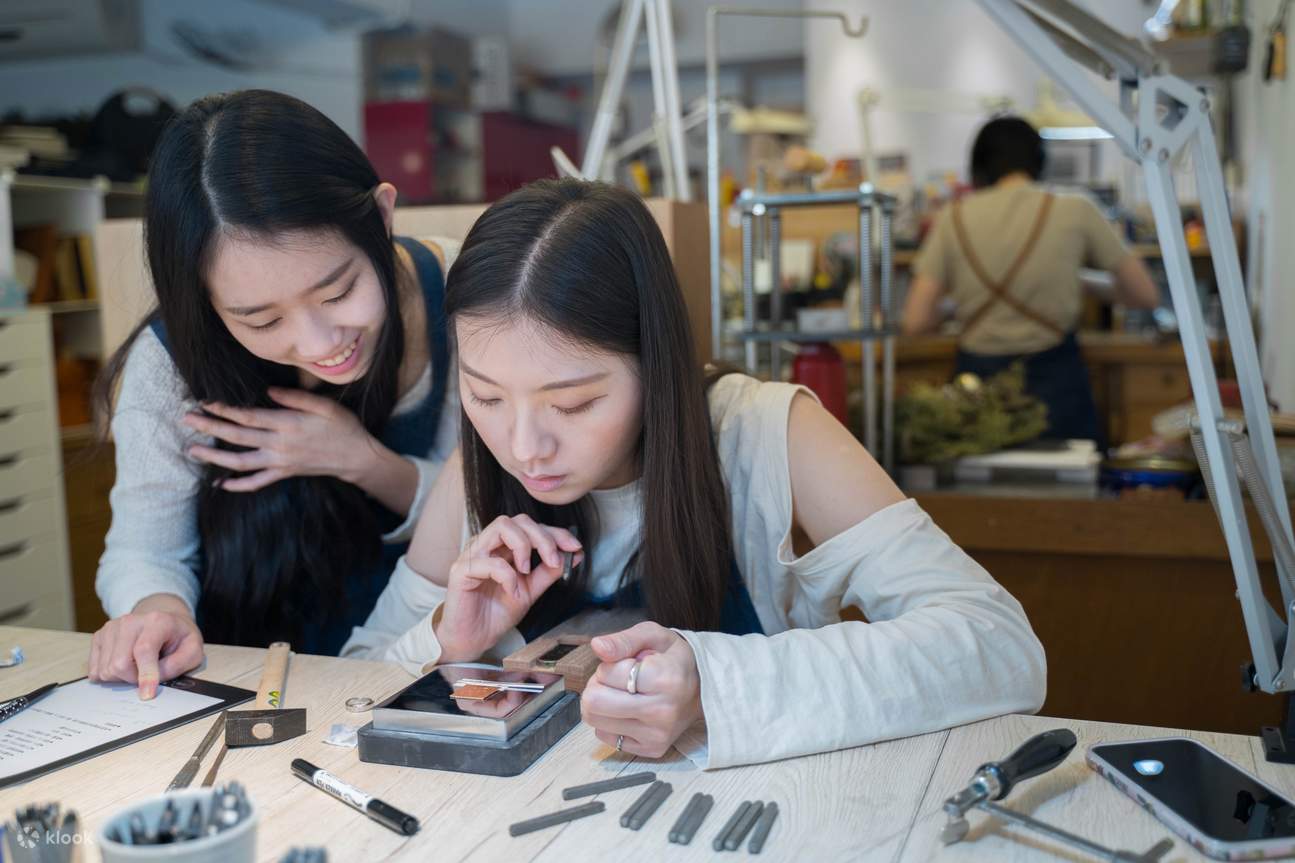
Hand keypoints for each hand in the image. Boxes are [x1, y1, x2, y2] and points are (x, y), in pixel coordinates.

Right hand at [87, 594, 204, 699]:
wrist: (164, 621)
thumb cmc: (179, 638)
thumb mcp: (193, 650)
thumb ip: (177, 665)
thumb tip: (153, 681)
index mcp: (157, 621)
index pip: (144, 650)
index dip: (146, 675)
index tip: (147, 694)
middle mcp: (130, 621)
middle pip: (119, 663)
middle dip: (133, 678)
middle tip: (148, 674)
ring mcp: (111, 628)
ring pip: (105, 669)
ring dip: (122, 677)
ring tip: (137, 666)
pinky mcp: (99, 636)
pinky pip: (95, 668)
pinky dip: (109, 674)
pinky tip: (124, 665)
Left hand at [181, 388, 379, 492]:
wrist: (357, 457)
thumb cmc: (343, 427)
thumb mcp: (324, 405)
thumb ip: (295, 397)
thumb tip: (268, 391)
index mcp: (288, 424)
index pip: (248, 416)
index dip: (224, 409)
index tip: (206, 402)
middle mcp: (279, 444)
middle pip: (237, 436)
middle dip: (209, 427)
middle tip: (186, 419)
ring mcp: (280, 462)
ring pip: (240, 462)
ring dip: (214, 457)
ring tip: (192, 450)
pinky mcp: (284, 473)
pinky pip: (257, 482)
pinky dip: (237, 485)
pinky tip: (220, 484)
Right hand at [434, 515, 582, 662]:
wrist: (474, 639)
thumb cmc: (497, 613)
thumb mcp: (531, 590)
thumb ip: (549, 571)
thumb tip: (574, 554)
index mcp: (502, 546)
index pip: (531, 526)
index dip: (555, 532)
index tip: (575, 547)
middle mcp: (487, 544)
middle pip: (518, 520)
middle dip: (543, 537)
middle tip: (554, 561)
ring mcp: (473, 554)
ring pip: (502, 526)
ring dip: (524, 546)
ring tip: (527, 572)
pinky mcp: (462, 571)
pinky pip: (490, 561)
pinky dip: (508, 576)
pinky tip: (512, 592)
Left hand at [582, 622, 702, 757]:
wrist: (703, 690)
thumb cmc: (673, 659)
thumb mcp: (652, 636)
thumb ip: (623, 640)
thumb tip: (598, 647)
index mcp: (664, 678)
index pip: (606, 673)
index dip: (609, 665)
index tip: (628, 664)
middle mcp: (662, 711)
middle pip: (594, 702)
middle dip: (597, 685)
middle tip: (616, 680)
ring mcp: (657, 735)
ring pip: (595, 720)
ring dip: (602, 704)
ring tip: (623, 694)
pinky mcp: (651, 750)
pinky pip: (605, 736)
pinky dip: (610, 721)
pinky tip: (628, 711)